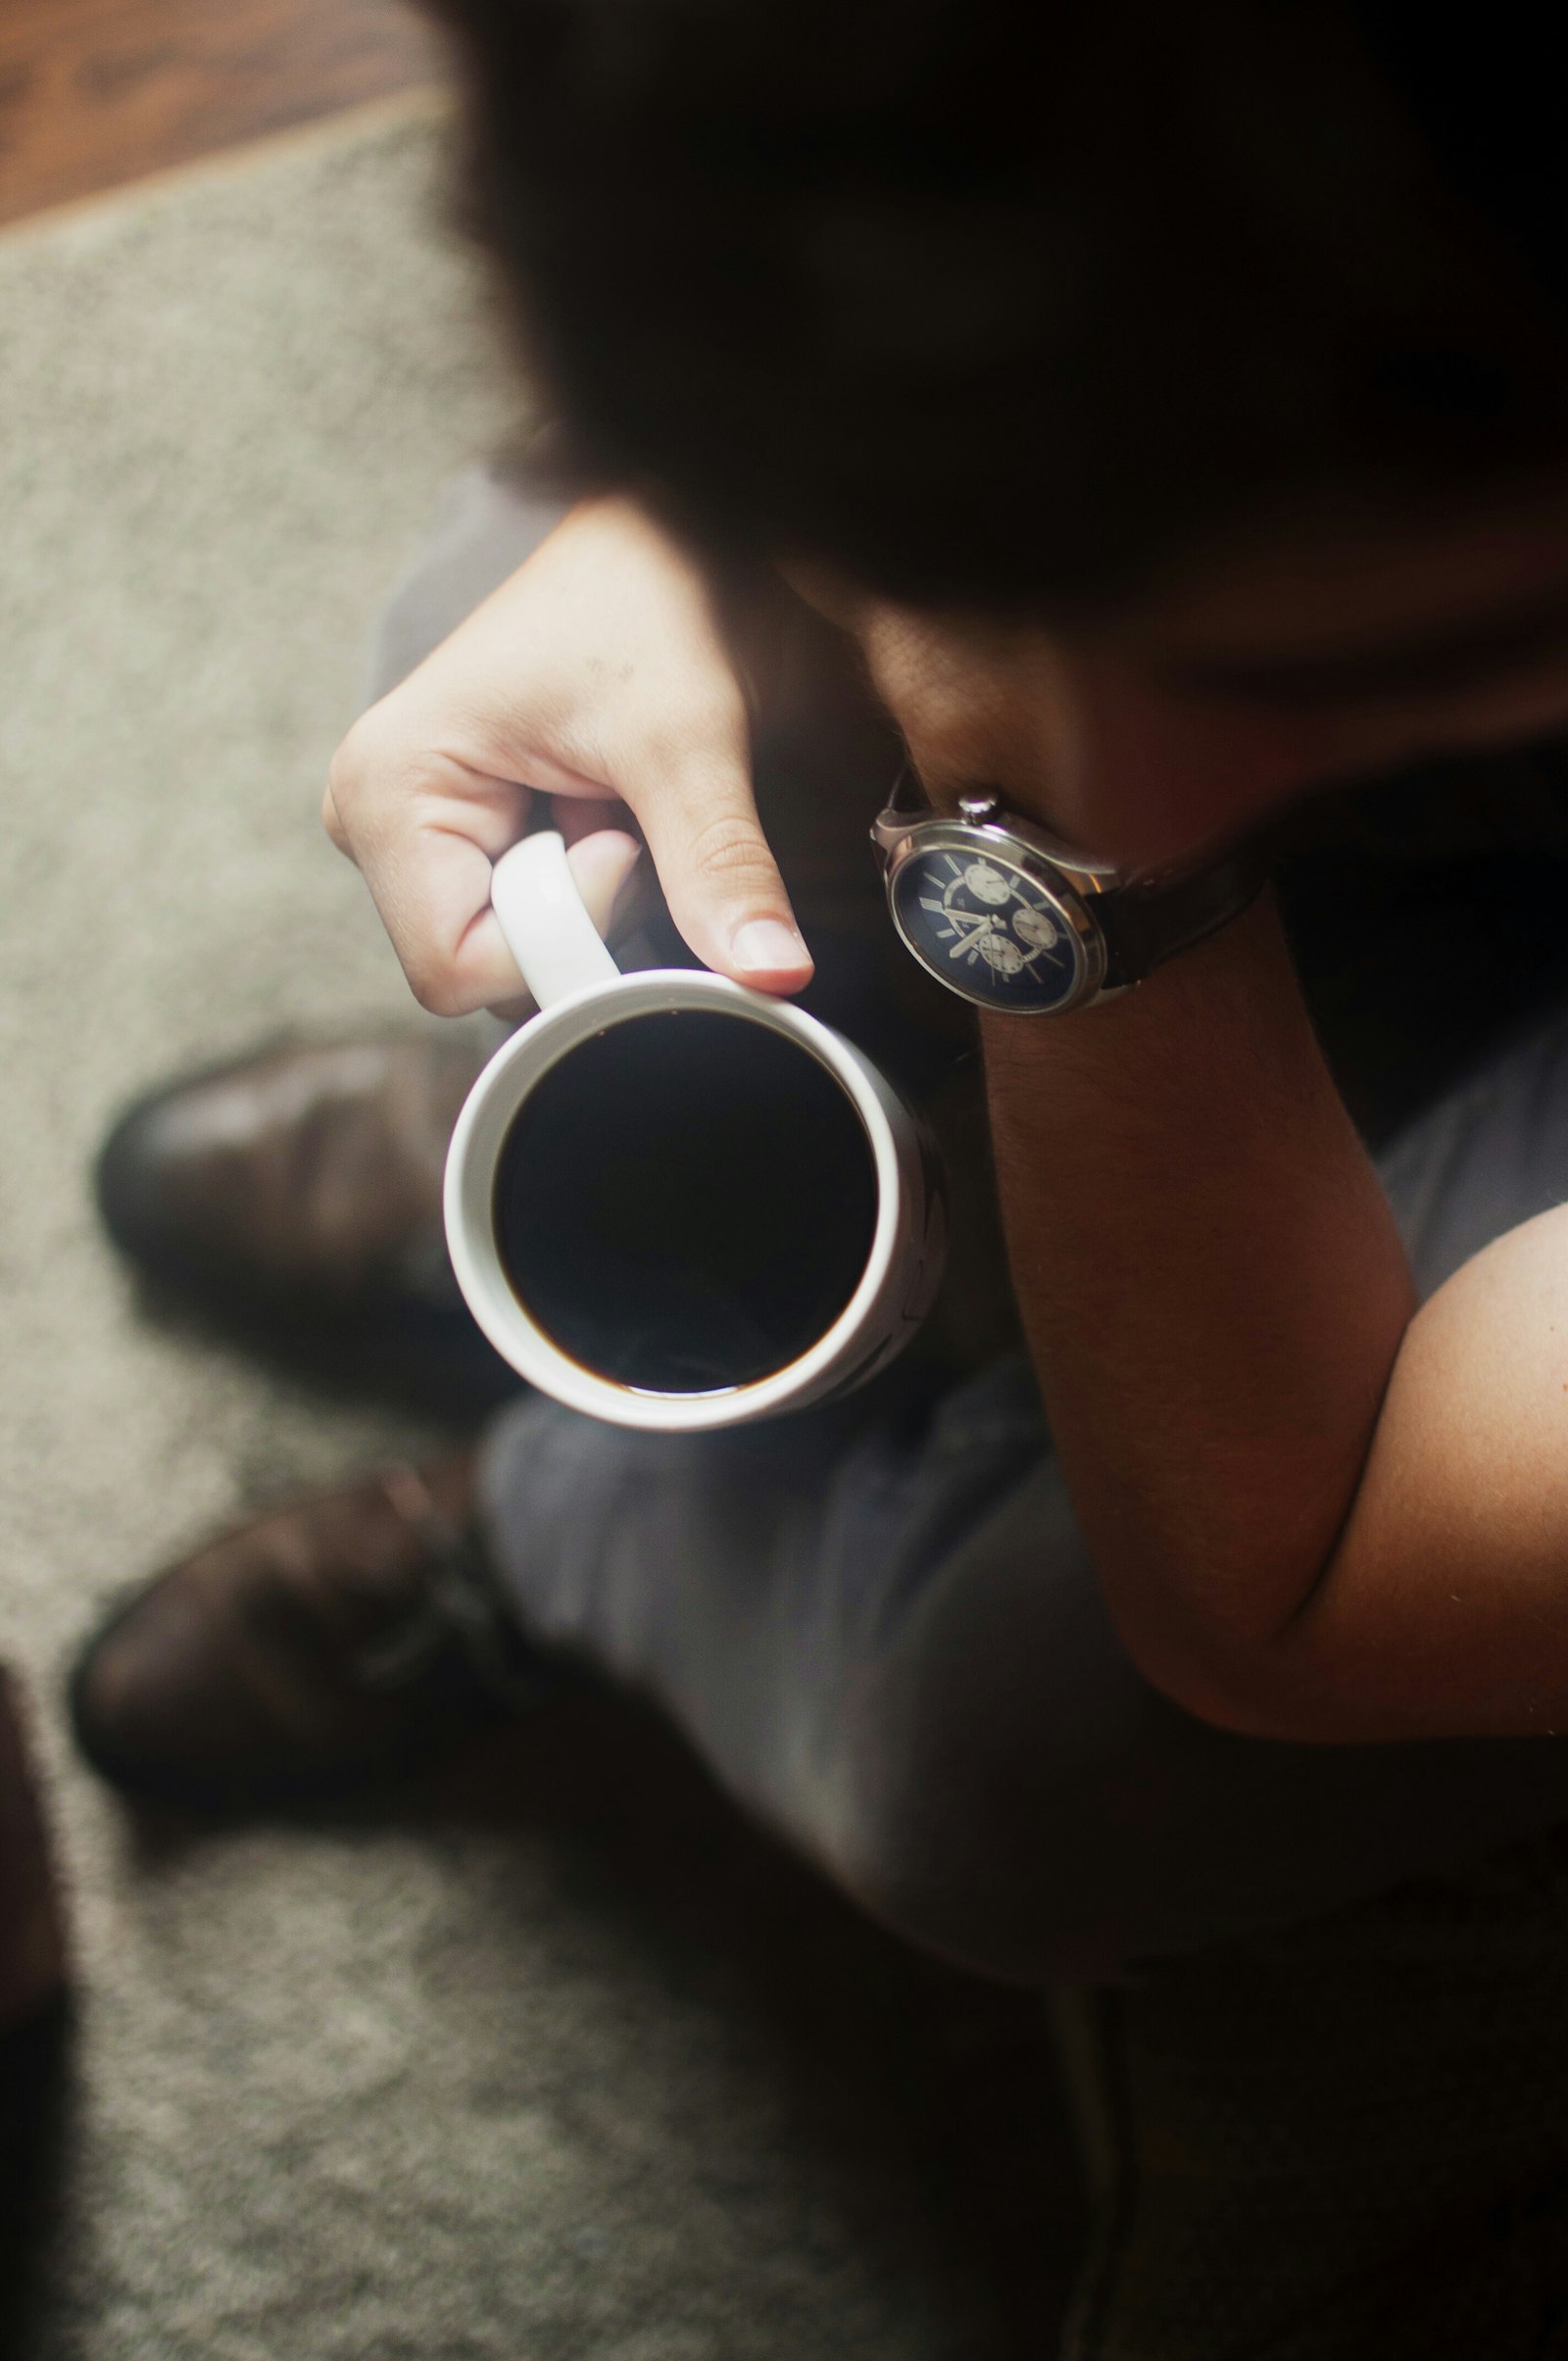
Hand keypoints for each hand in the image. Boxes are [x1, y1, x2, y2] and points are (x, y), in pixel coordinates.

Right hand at [323, 498, 813, 1014]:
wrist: (656, 532)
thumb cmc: (651, 599)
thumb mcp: (687, 738)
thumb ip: (718, 867)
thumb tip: (775, 979)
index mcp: (385, 789)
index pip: (458, 969)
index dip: (563, 934)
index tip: (621, 841)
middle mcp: (371, 820)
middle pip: (484, 972)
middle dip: (582, 922)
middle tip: (625, 816)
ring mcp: (413, 835)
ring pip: (517, 957)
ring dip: (596, 908)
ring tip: (615, 802)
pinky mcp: (458, 840)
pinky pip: (533, 926)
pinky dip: (595, 893)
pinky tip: (606, 813)